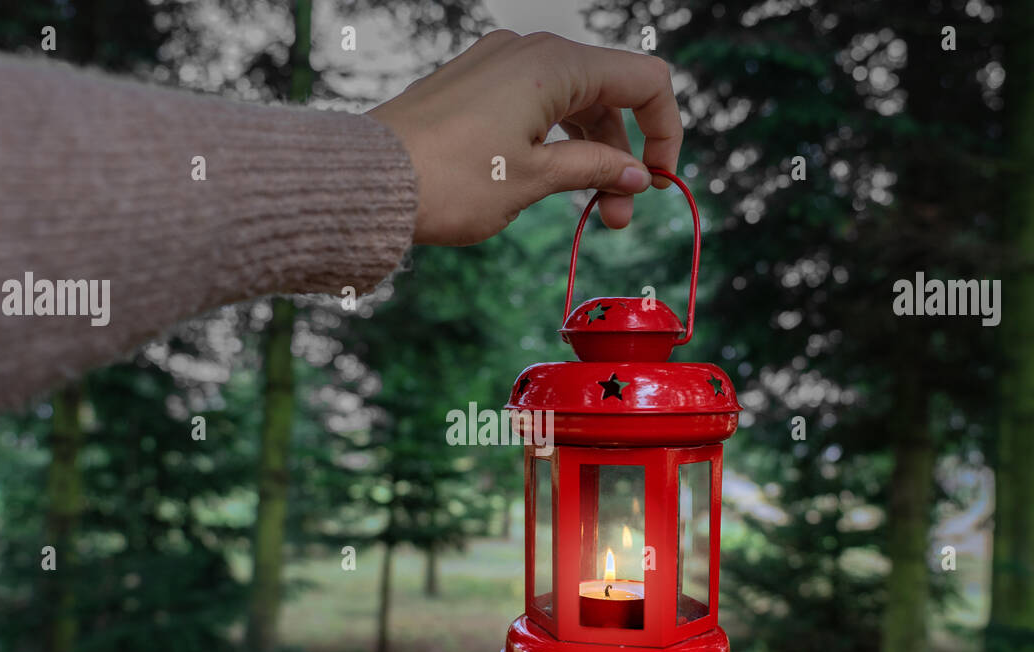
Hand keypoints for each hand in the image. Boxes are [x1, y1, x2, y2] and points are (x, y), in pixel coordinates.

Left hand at [368, 31, 682, 245]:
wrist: (367, 182)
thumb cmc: (448, 181)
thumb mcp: (533, 179)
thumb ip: (594, 168)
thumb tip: (635, 173)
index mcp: (554, 64)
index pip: (645, 80)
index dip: (665, 131)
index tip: (658, 182)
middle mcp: (528, 51)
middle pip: (608, 95)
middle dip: (623, 156)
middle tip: (616, 218)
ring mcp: (497, 64)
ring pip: (571, 103)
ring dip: (590, 154)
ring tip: (590, 212)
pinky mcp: (473, 84)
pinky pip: (534, 105)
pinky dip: (555, 141)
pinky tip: (551, 182)